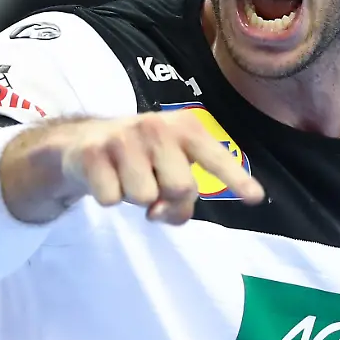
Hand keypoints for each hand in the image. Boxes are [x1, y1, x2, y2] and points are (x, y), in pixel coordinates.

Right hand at [59, 110, 264, 224]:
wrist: (84, 140)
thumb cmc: (142, 157)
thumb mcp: (169, 166)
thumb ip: (181, 193)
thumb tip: (160, 212)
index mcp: (185, 127)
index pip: (215, 157)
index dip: (236, 179)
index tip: (256, 198)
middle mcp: (156, 126)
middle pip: (181, 189)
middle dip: (168, 199)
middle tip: (153, 186)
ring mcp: (123, 137)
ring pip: (144, 198)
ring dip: (135, 197)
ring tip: (127, 177)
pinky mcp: (93, 153)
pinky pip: (111, 199)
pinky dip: (109, 197)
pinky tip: (106, 177)